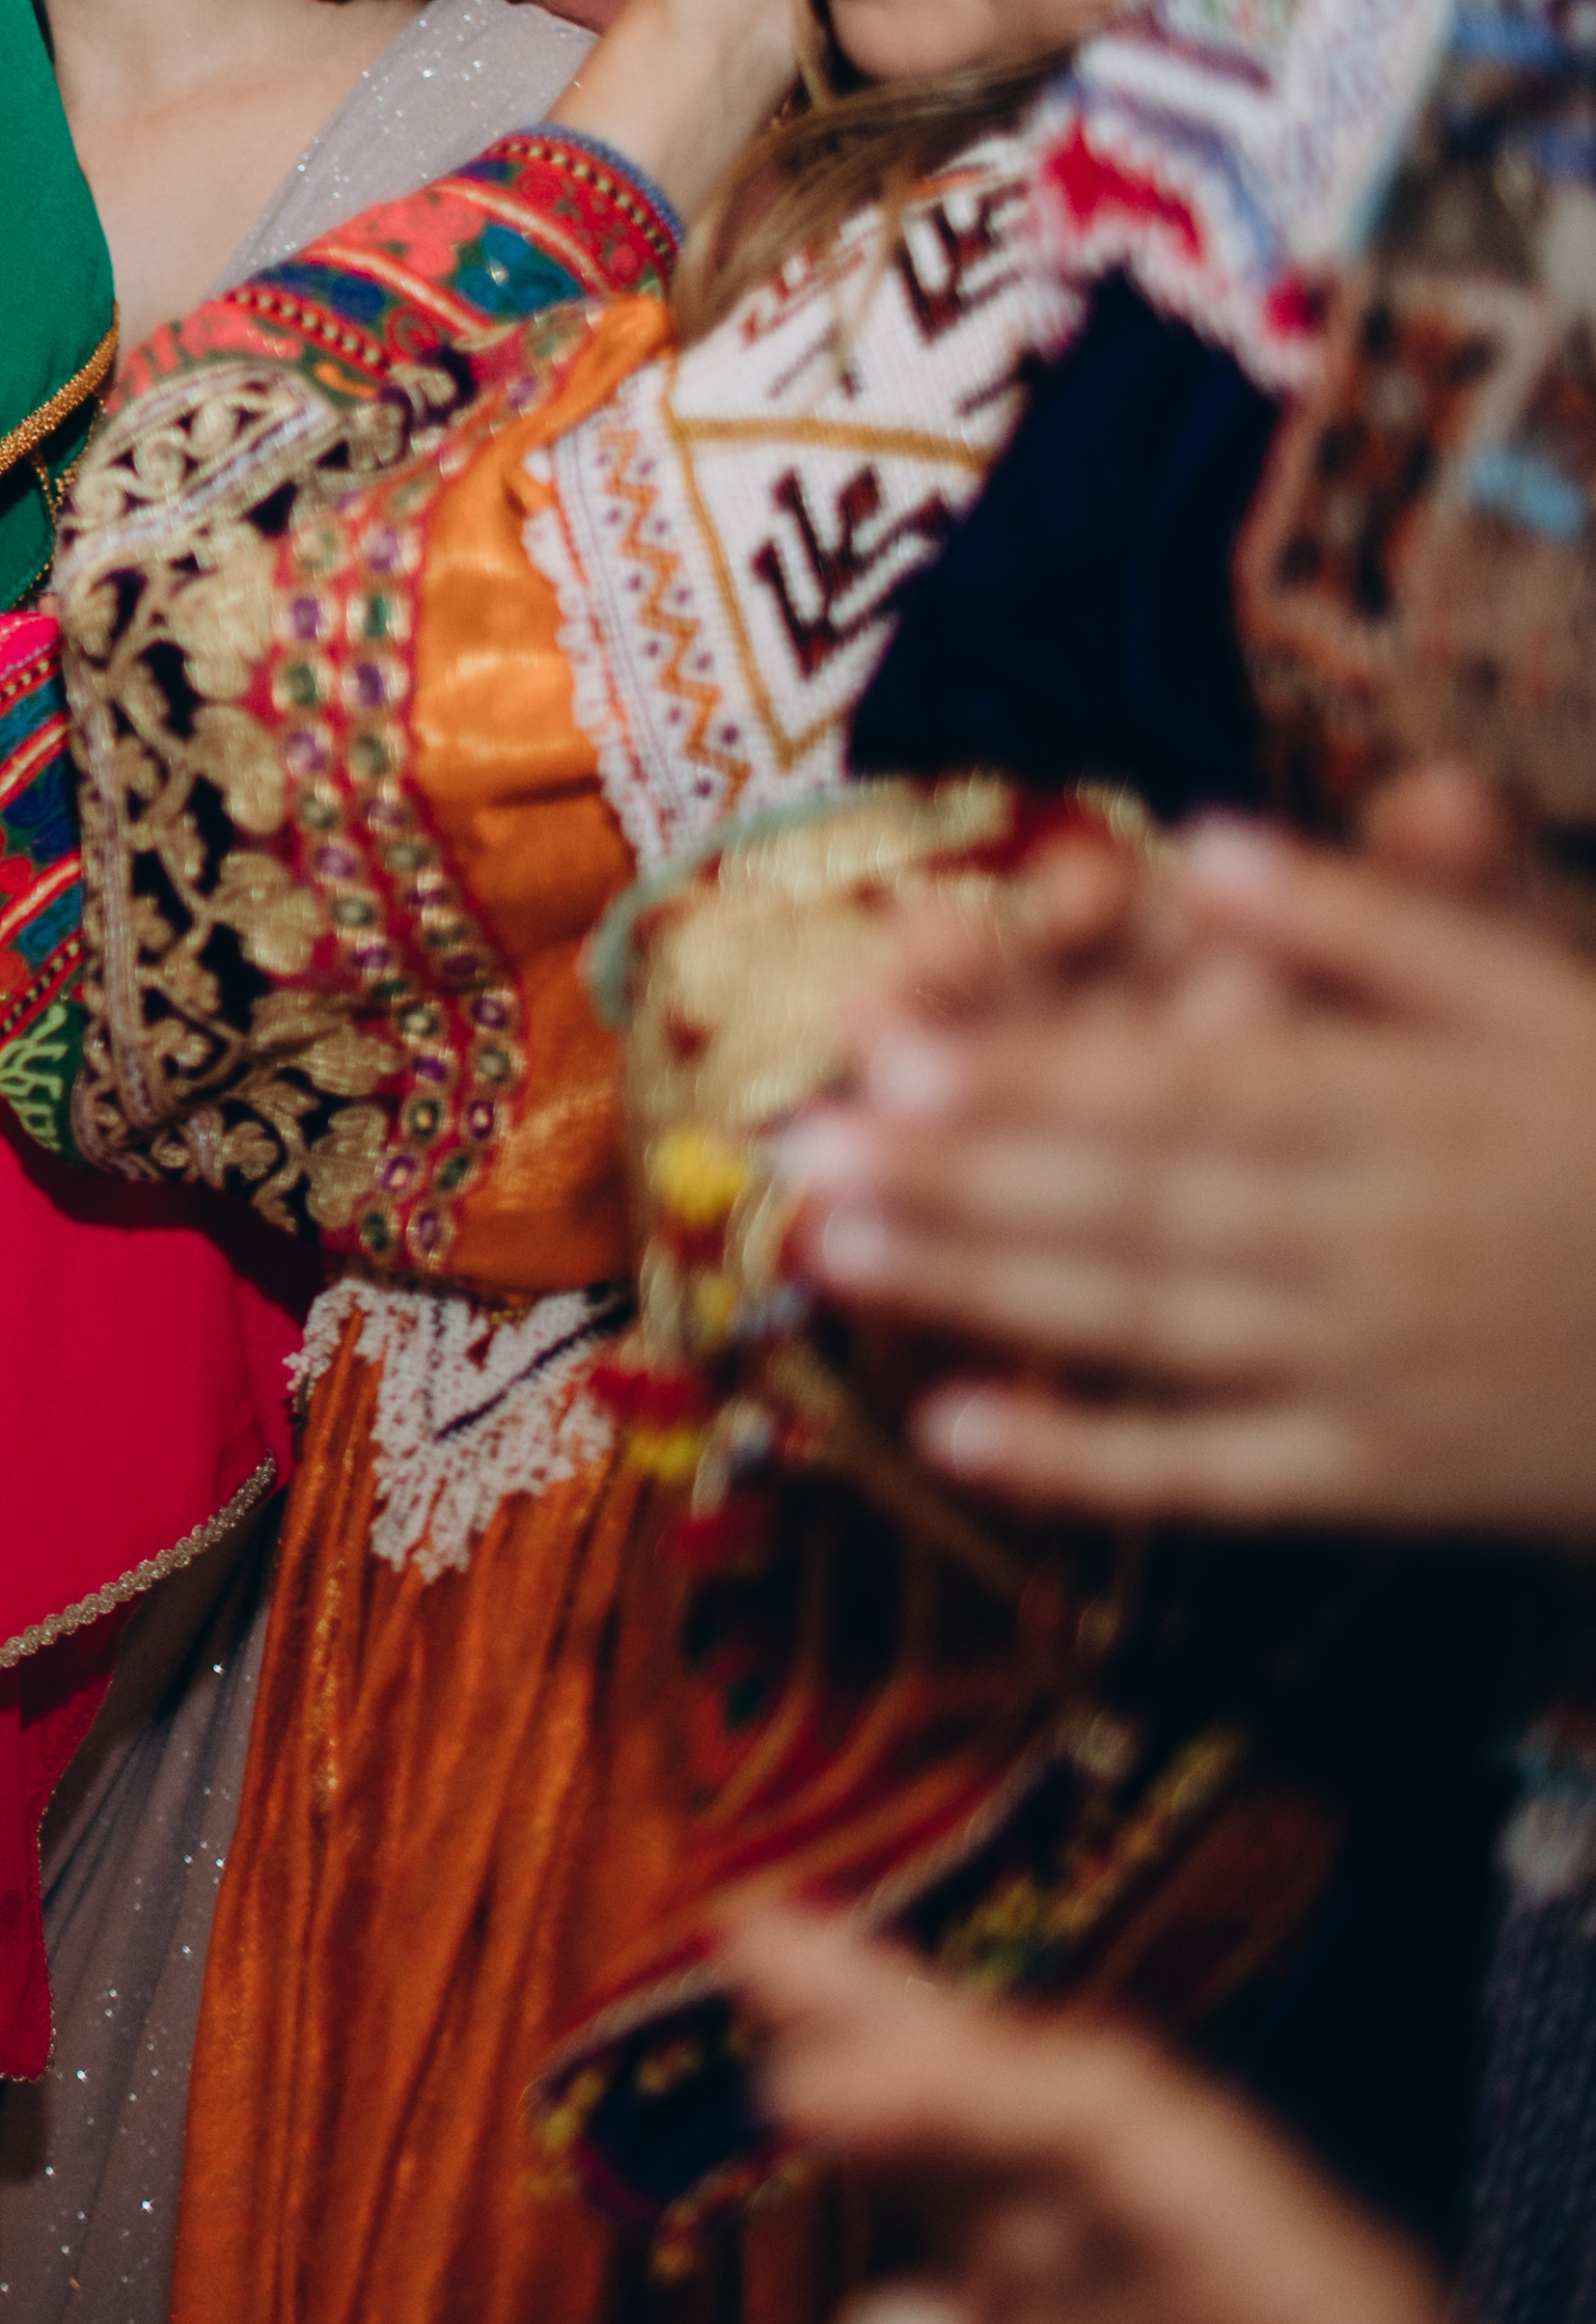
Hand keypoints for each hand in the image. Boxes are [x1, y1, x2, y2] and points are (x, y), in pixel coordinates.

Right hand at [715, 1903, 1538, 2323]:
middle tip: (756, 1932)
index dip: (944, 2080)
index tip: (790, 2089)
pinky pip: (1047, 2310)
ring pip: (1039, 2208)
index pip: (1109, 2122)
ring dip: (909, 2117)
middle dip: (911, 2027)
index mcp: (1316, 2290)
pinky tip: (875, 2200)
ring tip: (784, 2016)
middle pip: (1063, 2125)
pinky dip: (950, 2248)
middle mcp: (1260, 2292)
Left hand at [795, 787, 1595, 1537]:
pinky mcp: (1395, 1482)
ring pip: (1151, 1325)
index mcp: (1420, 1111)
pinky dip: (1090, 1462)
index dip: (1036, 1078)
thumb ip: (1382, 930)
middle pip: (1140, 1205)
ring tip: (834, 1253)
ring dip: (983, 1291)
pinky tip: (958, 1435)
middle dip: (963, 1179)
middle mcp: (1382, 1241)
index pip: (1193, 1090)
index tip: (896, 1053)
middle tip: (802, 1152)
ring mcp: (1382, 1371)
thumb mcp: (1556, 1007)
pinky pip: (1220, 1477)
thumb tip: (1200, 841)